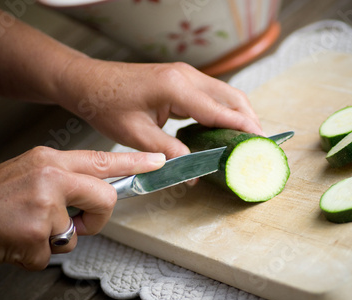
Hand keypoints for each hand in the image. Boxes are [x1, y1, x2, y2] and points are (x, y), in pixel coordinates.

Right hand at [0, 147, 164, 269]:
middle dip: (99, 217)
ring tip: (28, 229)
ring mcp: (43, 205)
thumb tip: (94, 193)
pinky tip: (14, 242)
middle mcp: (50, 177)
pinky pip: (52, 254)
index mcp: (49, 161)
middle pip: (107, 197)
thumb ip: (64, 180)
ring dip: (57, 239)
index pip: (103, 159)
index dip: (135, 162)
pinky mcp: (35, 234)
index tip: (159, 162)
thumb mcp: (29, 174)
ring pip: (78, 233)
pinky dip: (34, 256)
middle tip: (77, 223)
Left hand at [57, 60, 263, 158]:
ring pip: (225, 94)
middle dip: (249, 119)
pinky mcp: (181, 79)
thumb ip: (168, 152)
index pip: (220, 110)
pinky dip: (224, 110)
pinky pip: (212, 94)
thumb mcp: (136, 135)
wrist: (89, 82)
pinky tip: (226, 127)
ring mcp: (185, 75)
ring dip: (239, 114)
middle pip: (232, 97)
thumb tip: (193, 171)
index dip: (243, 127)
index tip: (262, 142)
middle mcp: (186, 76)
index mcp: (176, 87)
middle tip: (260, 144)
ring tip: (248, 138)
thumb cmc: (107, 105)